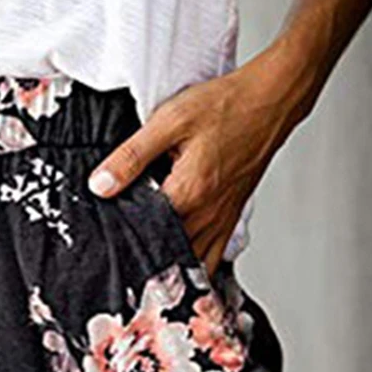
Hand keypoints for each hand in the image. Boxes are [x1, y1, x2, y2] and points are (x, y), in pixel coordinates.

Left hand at [88, 47, 311, 276]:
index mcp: (188, 193)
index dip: (123, 240)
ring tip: (144, 270)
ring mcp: (222, 219)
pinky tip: (177, 263)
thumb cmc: (226, 107)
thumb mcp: (168, 122)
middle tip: (118, 261)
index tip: (106, 243)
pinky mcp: (231, 217)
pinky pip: (212, 257)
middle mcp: (208, 214)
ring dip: (168, 268)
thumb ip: (131, 156)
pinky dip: (194, 266)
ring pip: (191, 263)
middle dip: (142, 259)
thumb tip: (100, 185)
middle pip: (168, 254)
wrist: (271, 101)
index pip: (146, 234)